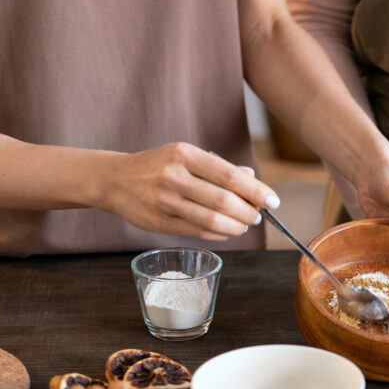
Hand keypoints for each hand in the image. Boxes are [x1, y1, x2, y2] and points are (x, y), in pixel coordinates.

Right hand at [102, 142, 277, 240]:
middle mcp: (174, 176)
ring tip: (245, 224)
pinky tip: (227, 230)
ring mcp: (165, 201)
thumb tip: (252, 180)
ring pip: (212, 220)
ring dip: (236, 226)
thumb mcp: (186, 156)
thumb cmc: (158, 166)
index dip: (256, 191)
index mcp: (185, 154)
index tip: (273, 200)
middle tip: (258, 215)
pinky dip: (220, 233)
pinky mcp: (160, 222)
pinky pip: (198, 232)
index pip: (230, 175)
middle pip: (224, 201)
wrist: (115, 180)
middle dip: (249, 212)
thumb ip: (219, 168)